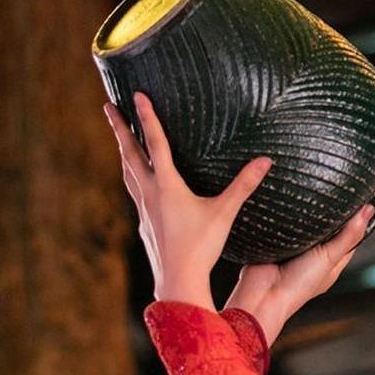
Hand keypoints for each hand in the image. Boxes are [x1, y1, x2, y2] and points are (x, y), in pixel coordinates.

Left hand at [103, 91, 272, 306]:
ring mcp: (143, 210)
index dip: (147, 117)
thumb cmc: (201, 246)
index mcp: (166, 185)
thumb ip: (244, 185)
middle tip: (109, 107)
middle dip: (120, 129)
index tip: (137, 95)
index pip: (155, 143)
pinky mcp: (145, 226)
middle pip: (130, 154)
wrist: (177, 279)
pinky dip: (133, 181)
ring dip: (123, 154)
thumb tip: (265, 161)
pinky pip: (135, 195)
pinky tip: (138, 186)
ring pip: (128, 174)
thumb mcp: (225, 213)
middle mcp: (149, 193)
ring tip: (120, 141)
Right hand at [223, 201, 374, 346]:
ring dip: (308, 212)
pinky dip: (288, 214)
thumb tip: (369, 211)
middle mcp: (313, 257)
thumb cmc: (297, 285)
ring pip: (306, 225)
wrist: (261, 293)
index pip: (350, 238)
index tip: (361, 197)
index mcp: (331, 264)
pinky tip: (290, 200)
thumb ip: (348, 235)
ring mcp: (294, 249)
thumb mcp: (329, 257)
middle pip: (327, 229)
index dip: (356, 220)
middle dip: (331, 212)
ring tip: (312, 186)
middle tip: (335, 186)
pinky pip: (286, 223)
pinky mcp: (276, 242)